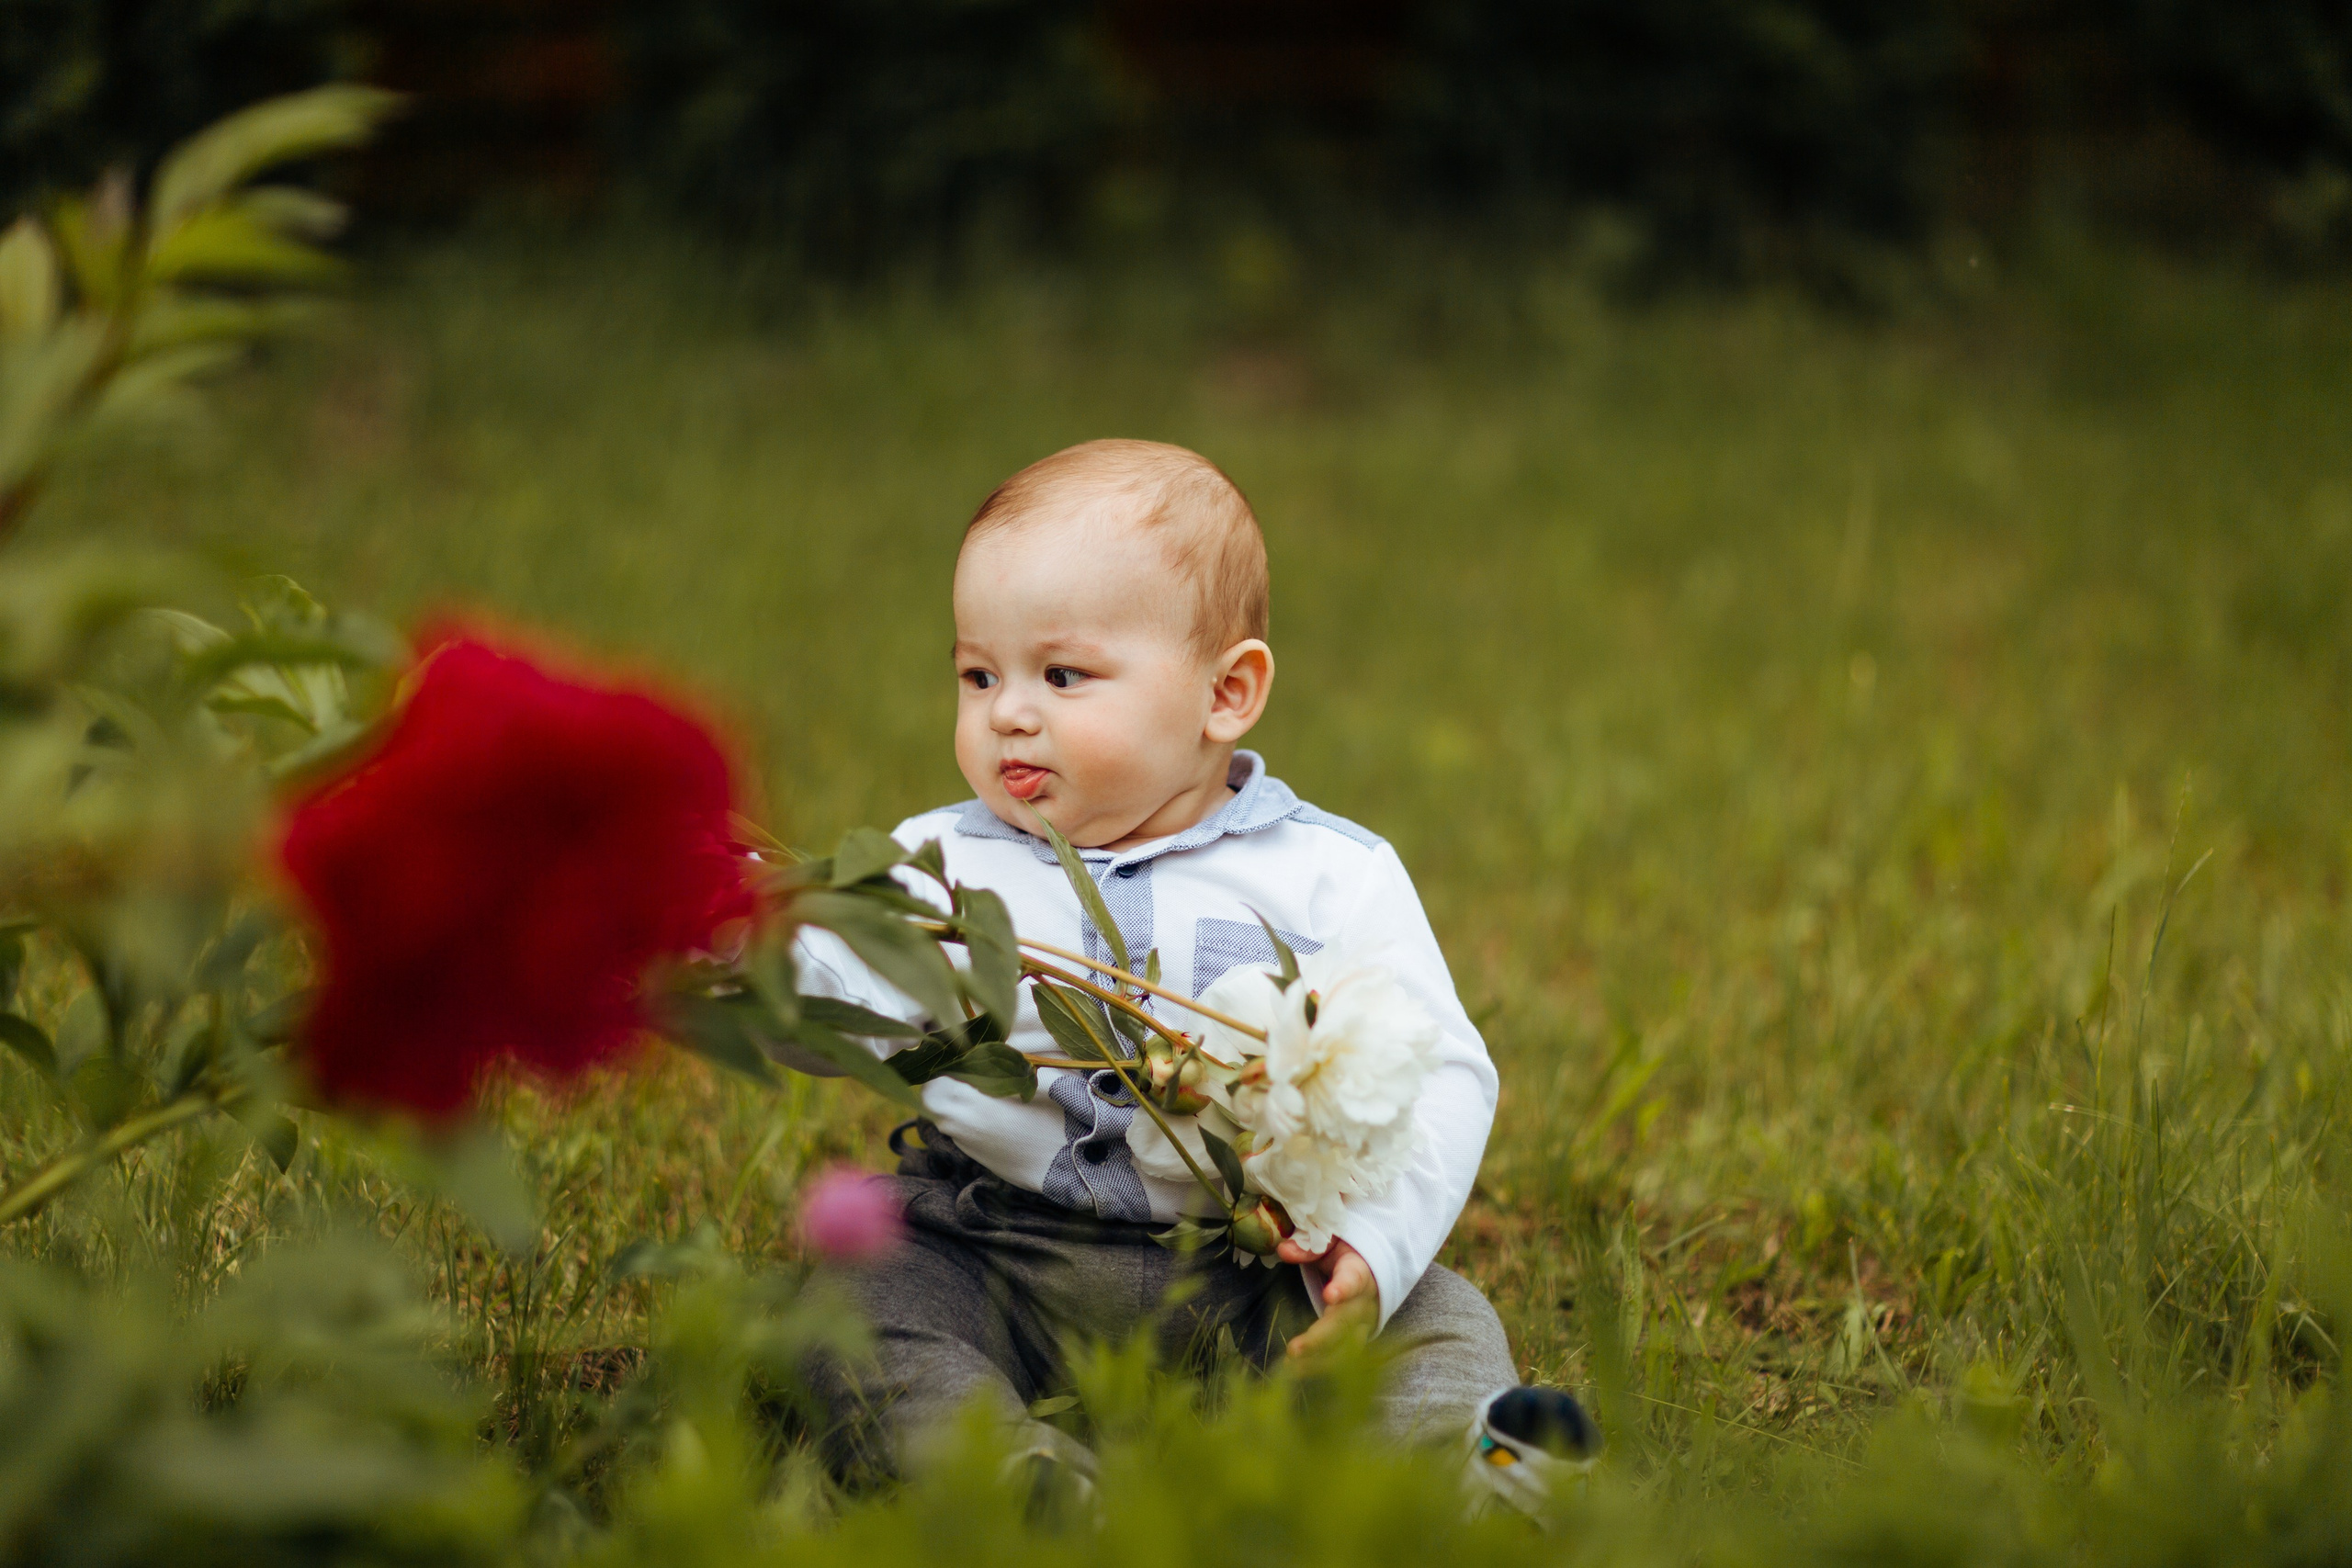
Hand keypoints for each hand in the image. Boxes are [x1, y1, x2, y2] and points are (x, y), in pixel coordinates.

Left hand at [1278, 1237, 1377, 1359]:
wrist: (1373, 1269)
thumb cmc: (1345, 1252)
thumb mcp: (1330, 1241)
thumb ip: (1309, 1247)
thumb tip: (1284, 1250)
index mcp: (1360, 1271)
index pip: (1354, 1279)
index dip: (1344, 1288)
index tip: (1331, 1295)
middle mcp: (1365, 1302)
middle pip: (1346, 1322)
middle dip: (1320, 1338)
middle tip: (1294, 1350)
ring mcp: (1364, 1324)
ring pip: (1346, 1347)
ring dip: (1318, 1359)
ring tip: (1290, 1367)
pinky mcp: (1357, 1340)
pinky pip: (1342, 1358)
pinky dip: (1319, 1367)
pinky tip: (1295, 1373)